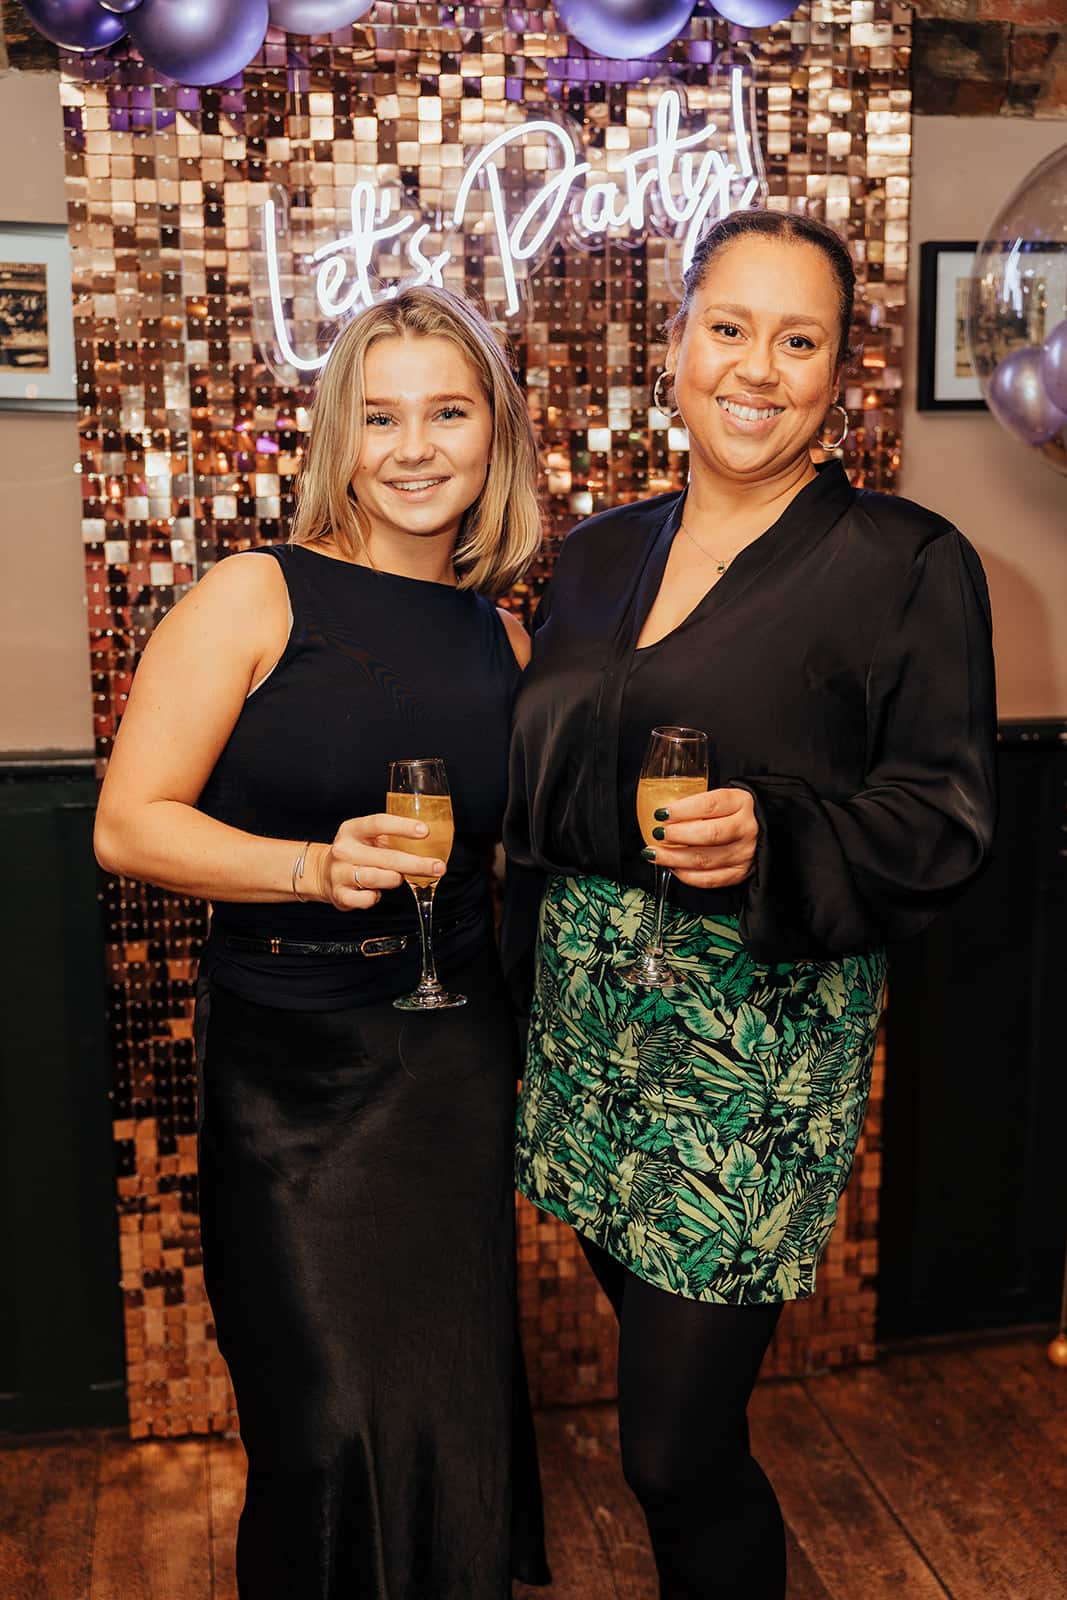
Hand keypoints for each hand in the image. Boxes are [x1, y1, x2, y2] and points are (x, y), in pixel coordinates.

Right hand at [313, 814, 445, 909]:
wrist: (324, 873)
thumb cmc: (356, 853)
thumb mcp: (367, 837)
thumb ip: (391, 838)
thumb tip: (430, 842)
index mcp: (352, 829)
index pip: (378, 823)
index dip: (402, 826)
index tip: (425, 831)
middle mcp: (344, 850)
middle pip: (386, 857)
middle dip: (416, 864)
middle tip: (438, 867)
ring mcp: (340, 873)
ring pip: (376, 878)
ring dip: (395, 879)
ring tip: (401, 878)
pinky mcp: (340, 895)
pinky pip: (366, 899)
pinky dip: (376, 897)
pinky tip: (377, 892)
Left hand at [643, 787, 757, 889]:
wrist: (767, 829)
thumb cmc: (737, 812)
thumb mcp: (725, 798)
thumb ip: (699, 804)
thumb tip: (663, 815)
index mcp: (741, 802)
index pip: (709, 805)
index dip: (681, 810)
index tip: (661, 813)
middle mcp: (746, 828)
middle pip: (707, 834)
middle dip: (676, 835)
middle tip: (657, 834)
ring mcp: (745, 853)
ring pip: (705, 859)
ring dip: (674, 858)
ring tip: (655, 854)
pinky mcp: (740, 873)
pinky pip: (710, 879)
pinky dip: (687, 876)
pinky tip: (673, 868)